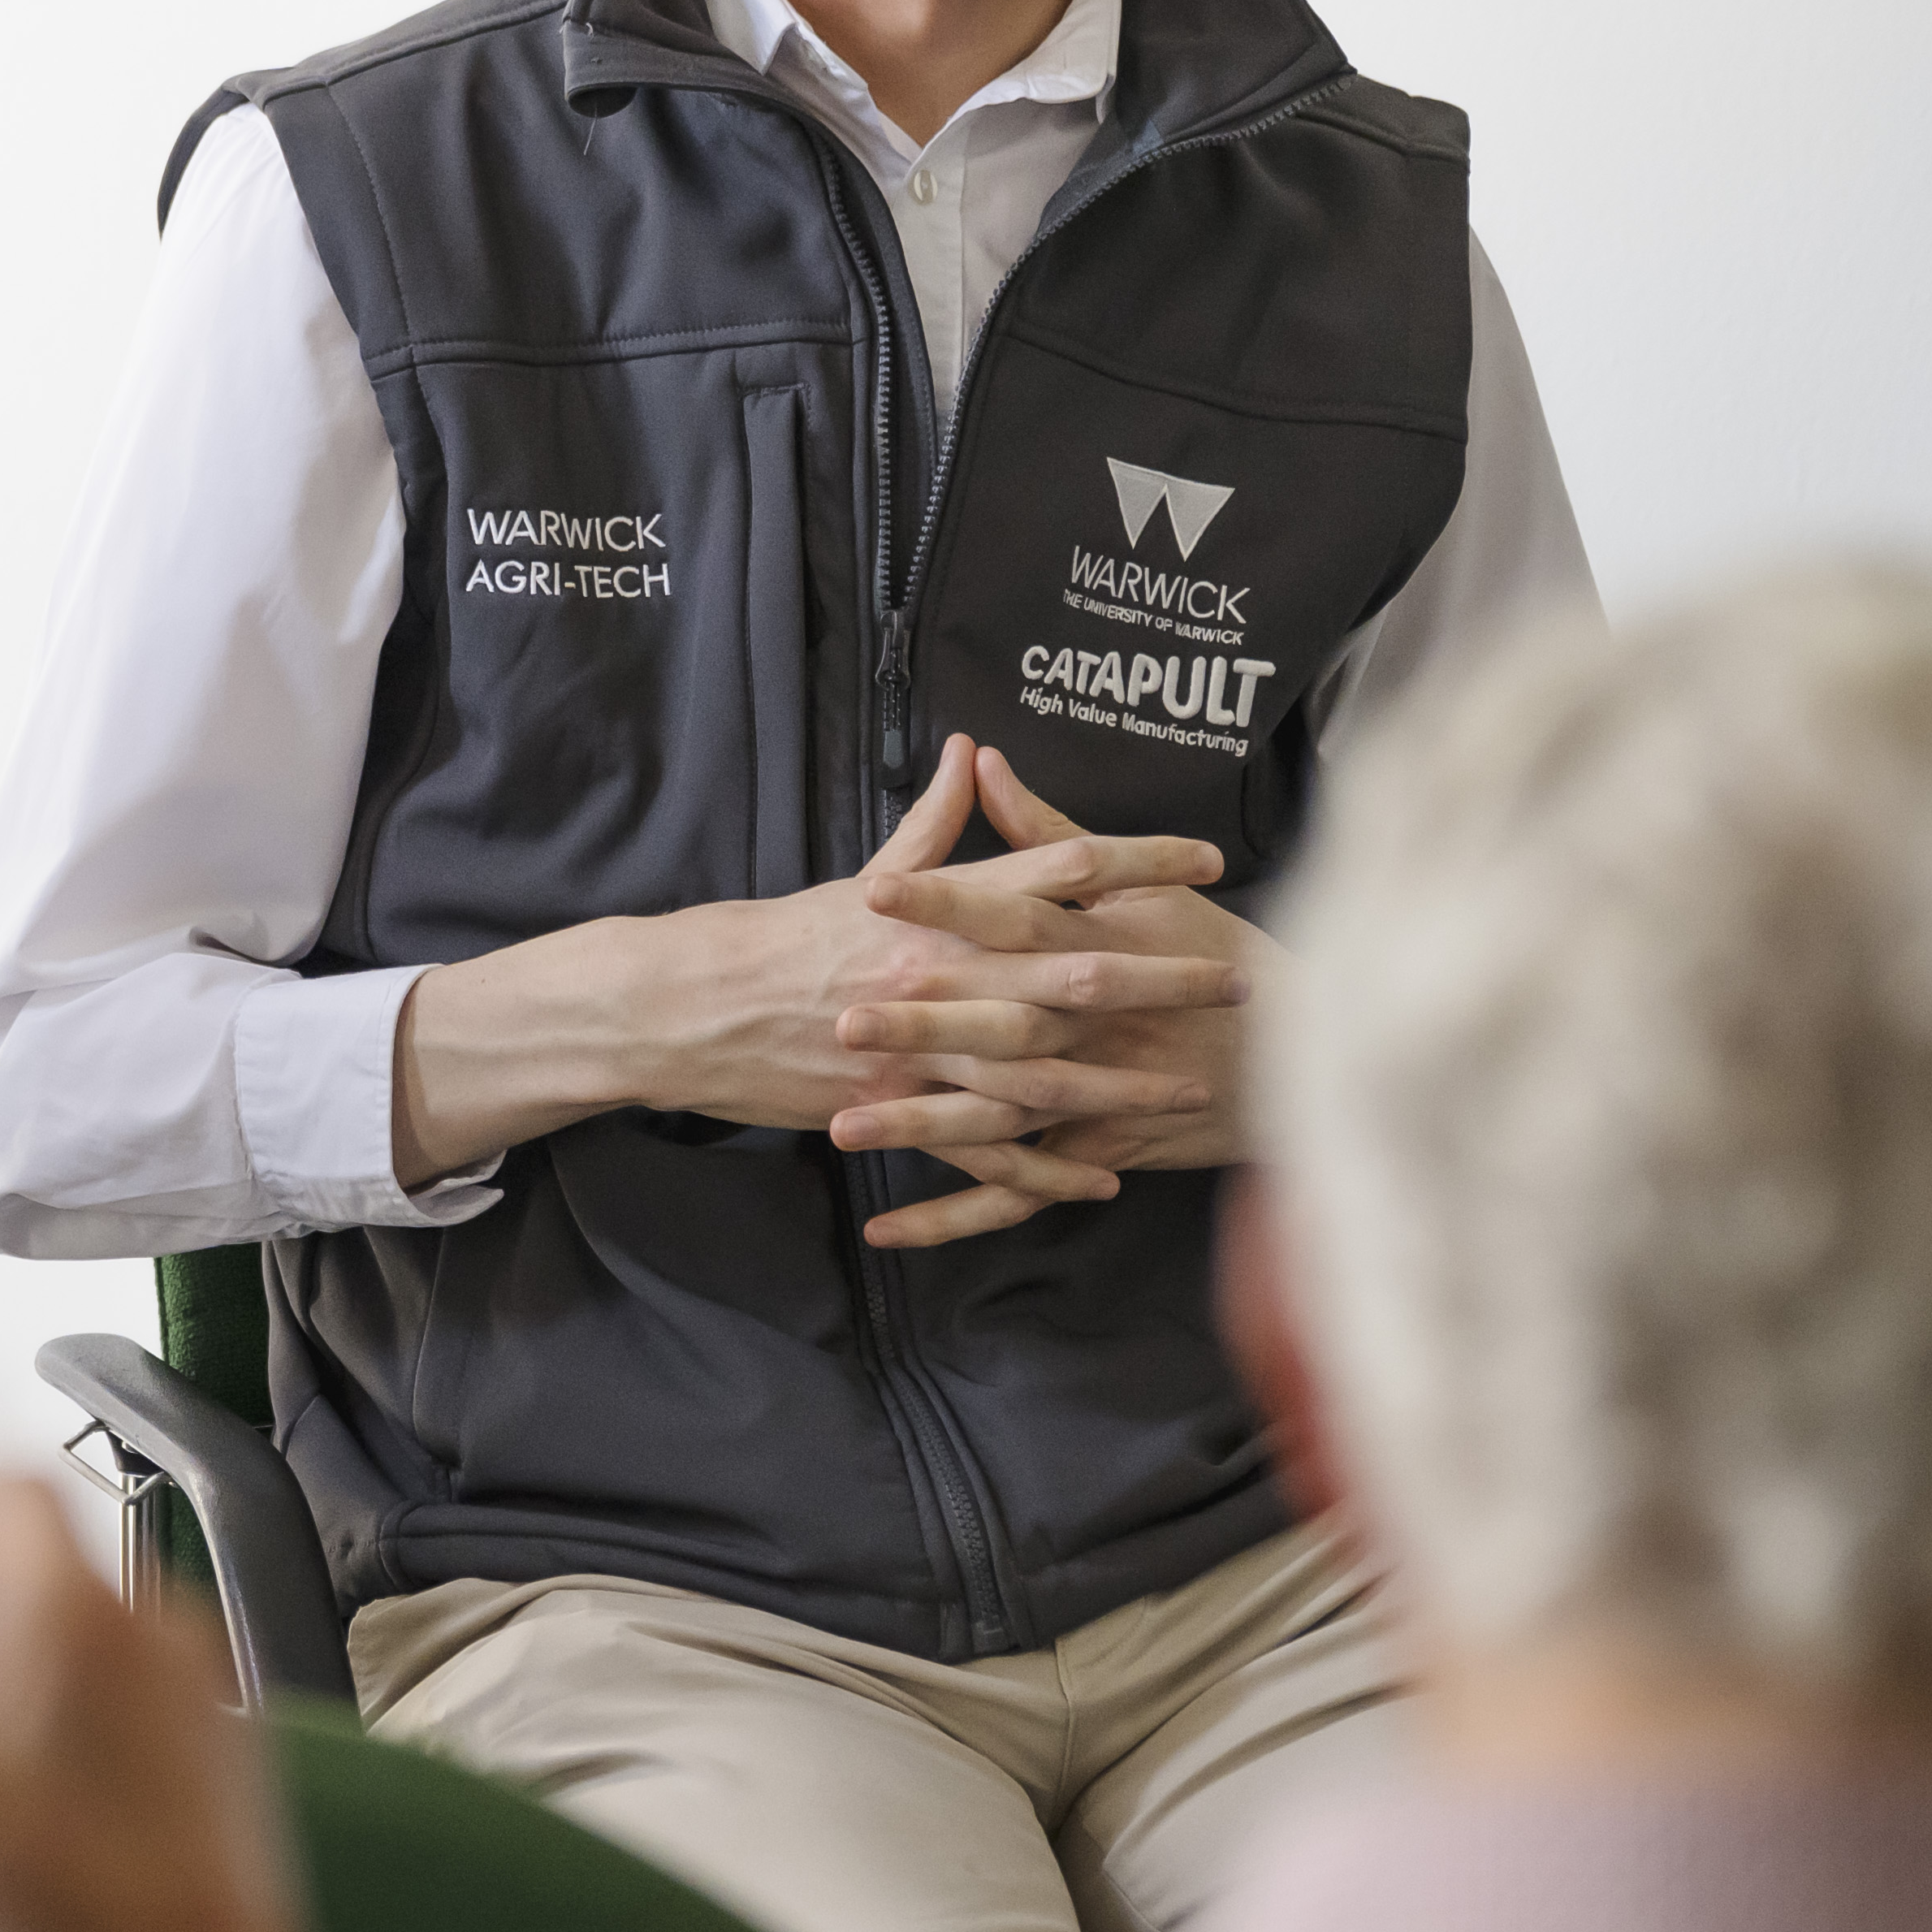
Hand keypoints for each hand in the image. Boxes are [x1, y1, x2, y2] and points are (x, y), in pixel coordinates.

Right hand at [388, 736, 1245, 1243]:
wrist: (693, 1008)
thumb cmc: (781, 938)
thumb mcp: (859, 872)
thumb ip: (930, 823)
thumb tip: (971, 749)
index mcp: (941, 908)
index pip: (1060, 869)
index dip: (1141, 862)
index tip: (1209, 857)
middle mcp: (945, 976)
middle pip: (1076, 973)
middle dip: (1163, 979)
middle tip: (1238, 982)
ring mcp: (925, 1050)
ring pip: (1045, 1071)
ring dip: (1126, 1082)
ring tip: (1195, 1089)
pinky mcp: (901, 1110)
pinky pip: (985, 1151)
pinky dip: (1043, 1170)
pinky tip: (1101, 1181)